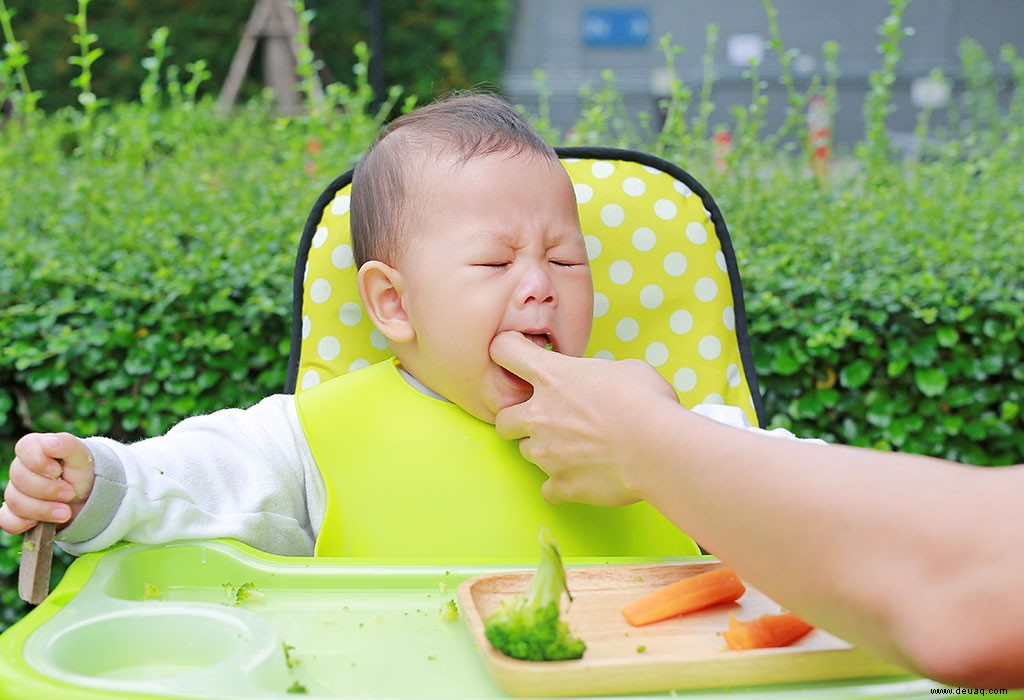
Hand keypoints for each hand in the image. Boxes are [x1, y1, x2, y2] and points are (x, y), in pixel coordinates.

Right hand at [0, 432, 94, 534]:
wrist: (87, 497)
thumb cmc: (81, 472)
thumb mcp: (82, 456)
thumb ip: (68, 445)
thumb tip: (49, 442)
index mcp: (34, 448)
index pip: (24, 448)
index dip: (39, 462)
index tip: (57, 471)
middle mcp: (20, 468)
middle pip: (19, 479)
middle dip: (48, 489)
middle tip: (70, 493)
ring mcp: (15, 491)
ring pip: (15, 502)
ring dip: (43, 510)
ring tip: (66, 512)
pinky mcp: (15, 513)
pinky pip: (8, 521)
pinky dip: (26, 523)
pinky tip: (44, 522)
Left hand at [490, 331, 678, 506]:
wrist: (658, 449)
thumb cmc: (647, 402)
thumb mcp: (626, 368)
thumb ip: (598, 374)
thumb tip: (600, 382)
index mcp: (551, 376)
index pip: (504, 351)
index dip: (507, 352)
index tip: (518, 359)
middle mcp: (538, 414)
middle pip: (502, 418)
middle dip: (518, 420)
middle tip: (546, 420)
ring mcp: (545, 453)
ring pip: (525, 452)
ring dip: (544, 450)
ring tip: (576, 449)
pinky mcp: (560, 484)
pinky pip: (548, 488)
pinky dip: (561, 484)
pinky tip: (583, 476)